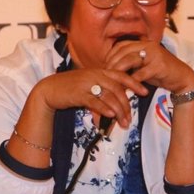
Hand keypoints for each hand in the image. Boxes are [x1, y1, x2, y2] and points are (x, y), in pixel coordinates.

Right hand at [33, 67, 148, 130]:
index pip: (121, 75)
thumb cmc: (70, 88)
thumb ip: (102, 91)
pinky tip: (110, 115)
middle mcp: (94, 75)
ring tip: (123, 122)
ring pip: (108, 96)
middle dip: (127, 104)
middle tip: (131, 117)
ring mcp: (87, 84)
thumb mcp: (88, 85)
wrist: (49, 90)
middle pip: (117, 88)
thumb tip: (115, 105)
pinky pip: (94, 101)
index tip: (145, 91)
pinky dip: (104, 108)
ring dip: (118, 110)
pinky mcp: (78, 94)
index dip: (134, 83)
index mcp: (99, 71)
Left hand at [104, 40, 193, 95]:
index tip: (103, 65)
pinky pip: (141, 73)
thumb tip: (112, 68)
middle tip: (104, 74)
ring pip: (130, 60)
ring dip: (119, 71)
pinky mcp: (159, 66)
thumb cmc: (161, 72)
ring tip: (112, 80)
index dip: (111, 55)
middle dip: (112, 63)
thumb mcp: (144, 65)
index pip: (122, 45)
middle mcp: (148, 46)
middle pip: (123, 52)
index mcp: (143, 43)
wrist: (181, 78)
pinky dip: (132, 81)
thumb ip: (131, 64)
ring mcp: (154, 54)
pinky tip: (127, 87)